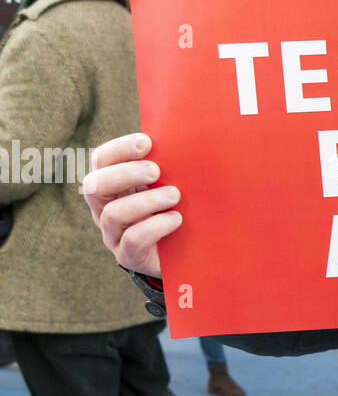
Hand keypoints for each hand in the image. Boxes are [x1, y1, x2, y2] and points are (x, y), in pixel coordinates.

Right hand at [82, 133, 181, 279]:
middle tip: (156, 171)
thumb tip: (183, 139)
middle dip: (126, 174)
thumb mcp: (168, 183)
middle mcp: (105, 207)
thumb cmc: (176, 206)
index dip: (119, 149)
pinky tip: (176, 218)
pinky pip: (132, 240)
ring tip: (174, 195)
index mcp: (112, 183)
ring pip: (113, 213)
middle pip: (95, 185)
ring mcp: (113, 234)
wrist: (185, 253)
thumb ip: (167, 164)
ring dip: (146, 201)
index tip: (146, 143)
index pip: (101, 160)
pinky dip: (155, 226)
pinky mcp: (127, 256)